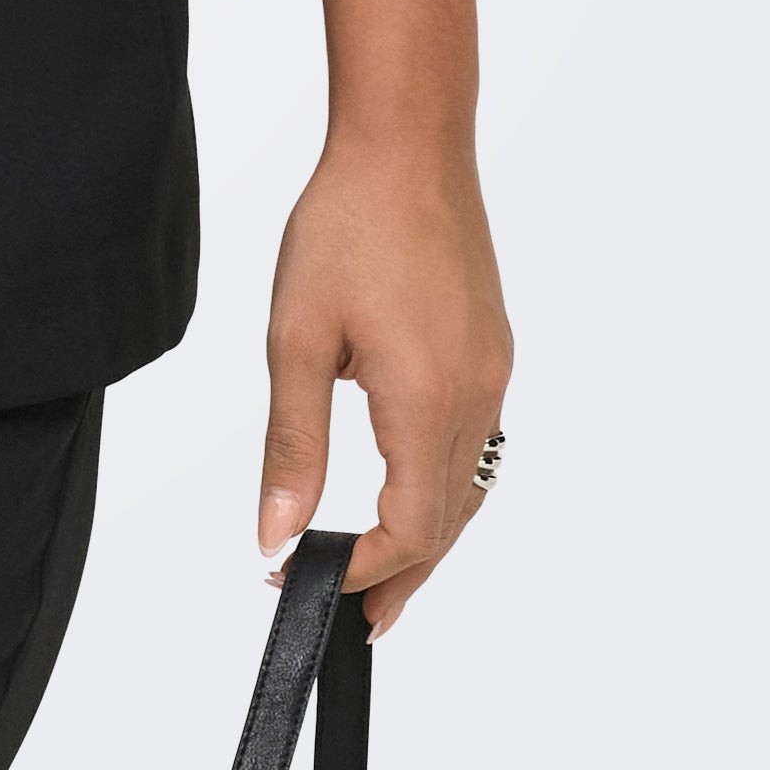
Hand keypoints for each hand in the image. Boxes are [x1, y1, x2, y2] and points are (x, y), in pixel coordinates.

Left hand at [258, 138, 511, 637]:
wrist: (408, 145)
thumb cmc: (348, 225)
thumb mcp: (296, 339)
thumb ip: (291, 447)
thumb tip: (275, 534)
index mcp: (428, 404)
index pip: (407, 529)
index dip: (360, 571)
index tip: (302, 581)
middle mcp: (477, 400)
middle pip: (448, 522)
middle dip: (402, 577)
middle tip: (361, 625)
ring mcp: (494, 375)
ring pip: (470, 487)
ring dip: (431, 538)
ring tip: (388, 579)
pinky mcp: (493, 352)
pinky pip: (479, 444)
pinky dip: (447, 486)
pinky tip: (416, 491)